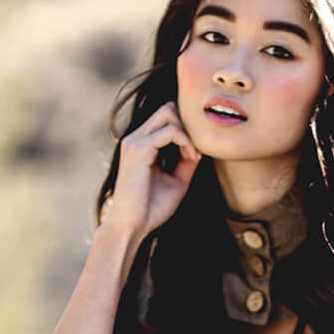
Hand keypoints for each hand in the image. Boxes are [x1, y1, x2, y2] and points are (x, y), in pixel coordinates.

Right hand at [100, 101, 200, 240]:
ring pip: (168, 113)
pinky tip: (191, 158)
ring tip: (194, 156)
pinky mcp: (139, 149)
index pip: (166, 116)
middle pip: (167, 108)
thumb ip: (186, 161)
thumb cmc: (151, 208)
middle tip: (196, 150)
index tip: (196, 153)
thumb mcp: (176, 181)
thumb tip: (200, 147)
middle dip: (187, 125)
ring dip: (188, 133)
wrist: (132, 226)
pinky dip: (186, 142)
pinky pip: (170, 131)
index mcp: (141, 143)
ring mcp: (135, 141)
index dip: (186, 130)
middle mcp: (135, 137)